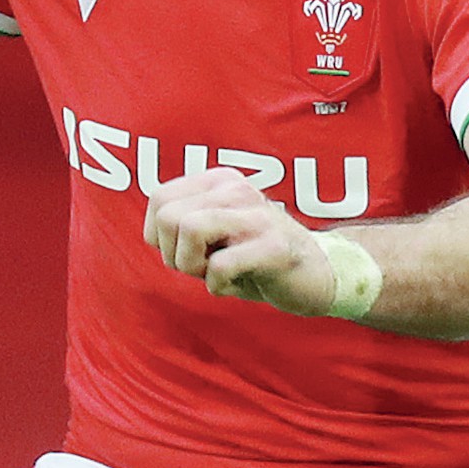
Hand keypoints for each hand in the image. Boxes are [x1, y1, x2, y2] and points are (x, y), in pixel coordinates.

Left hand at [143, 167, 333, 315]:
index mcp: (219, 181)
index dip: (158, 236)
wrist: (316, 274)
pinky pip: (219, 266)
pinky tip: (235, 285)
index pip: (159, 198)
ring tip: (214, 273)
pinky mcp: (274, 247)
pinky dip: (217, 286)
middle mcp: (236, 189)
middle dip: (174, 254)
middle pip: (168, 216)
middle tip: (201, 267)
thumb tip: (152, 233)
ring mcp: (257, 216)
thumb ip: (183, 223)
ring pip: (190, 229)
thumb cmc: (255, 257)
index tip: (185, 252)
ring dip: (192, 266)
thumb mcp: (215, 232)